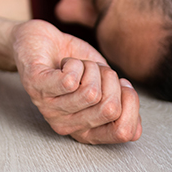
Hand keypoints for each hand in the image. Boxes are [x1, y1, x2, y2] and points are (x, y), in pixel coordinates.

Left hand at [11, 20, 141, 144]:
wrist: (40, 39)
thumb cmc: (73, 64)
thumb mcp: (103, 85)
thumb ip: (118, 105)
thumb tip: (136, 129)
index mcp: (84, 129)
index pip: (121, 133)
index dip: (131, 104)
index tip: (121, 84)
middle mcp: (65, 125)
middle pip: (110, 109)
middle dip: (110, 79)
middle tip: (94, 70)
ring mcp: (48, 107)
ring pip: (91, 92)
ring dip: (90, 68)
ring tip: (77, 65)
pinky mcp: (35, 86)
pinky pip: (69, 80)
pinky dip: (75, 63)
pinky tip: (65, 62)